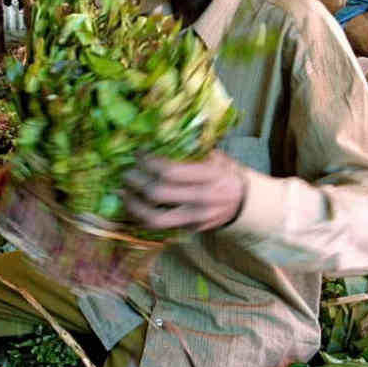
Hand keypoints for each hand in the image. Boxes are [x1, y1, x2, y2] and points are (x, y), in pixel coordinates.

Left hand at [121, 150, 247, 232]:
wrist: (244, 202)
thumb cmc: (224, 172)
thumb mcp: (214, 156)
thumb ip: (191, 149)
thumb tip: (156, 136)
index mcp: (210, 176)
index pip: (170, 172)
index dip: (149, 163)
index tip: (139, 154)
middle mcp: (202, 200)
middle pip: (158, 194)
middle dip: (136, 181)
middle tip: (126, 172)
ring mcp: (195, 219)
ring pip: (155, 219)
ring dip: (133, 205)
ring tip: (123, 192)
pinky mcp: (189, 231)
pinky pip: (159, 227)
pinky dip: (142, 216)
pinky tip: (133, 204)